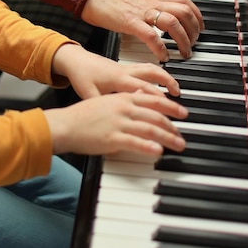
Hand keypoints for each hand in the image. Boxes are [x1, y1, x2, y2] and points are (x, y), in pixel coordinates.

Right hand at [45, 90, 186, 156]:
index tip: (182, 112)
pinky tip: (159, 151)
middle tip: (182, 134)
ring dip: (168, 138)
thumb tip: (141, 95)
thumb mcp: (106, 100)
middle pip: (156, 115)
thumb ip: (125, 99)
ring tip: (178, 145)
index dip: (171, 106)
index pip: (153, 100)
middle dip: (173, 126)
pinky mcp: (112, 139)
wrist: (65, 125)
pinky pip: (135, 142)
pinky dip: (149, 146)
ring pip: (151, 129)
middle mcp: (124, 108)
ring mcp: (119, 123)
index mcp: (123, 98)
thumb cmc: (82, 116)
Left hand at [52, 44, 181, 98]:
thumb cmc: (81, 76)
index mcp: (118, 79)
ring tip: (176, 89)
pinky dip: (158, 73)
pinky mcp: (126, 67)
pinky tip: (162, 82)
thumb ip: (102, 105)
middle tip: (179, 99)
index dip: (157, 99)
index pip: (143, 89)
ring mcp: (127, 68)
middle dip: (169, 85)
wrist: (75, 60)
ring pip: (152, 69)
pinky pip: (147, 68)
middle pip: (153, 76)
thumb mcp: (88, 94)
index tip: (169, 109)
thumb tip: (113, 119)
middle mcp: (126, 72)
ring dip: (166, 78)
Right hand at [81, 0, 203, 60]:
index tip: (199, 27)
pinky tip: (163, 56)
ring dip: (183, 39)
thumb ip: (147, 7)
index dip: (196, 14)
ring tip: (184, 52)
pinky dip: (161, 47)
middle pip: (184, 11)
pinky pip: (151, 35)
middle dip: (194, 29)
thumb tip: (156, 19)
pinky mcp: (129, 22)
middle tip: (193, 43)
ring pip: (173, 22)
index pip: (184, 1)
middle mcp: (151, 2)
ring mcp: (141, 12)